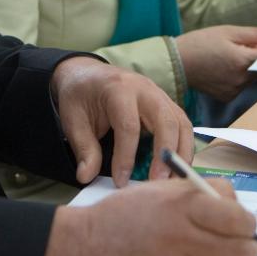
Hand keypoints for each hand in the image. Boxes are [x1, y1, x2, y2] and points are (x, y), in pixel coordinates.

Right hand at [35, 177, 256, 255]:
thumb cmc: (128, 212)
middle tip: (243, 242)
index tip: (245, 222)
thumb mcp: (163, 188)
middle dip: (249, 247)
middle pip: (241, 252)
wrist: (89, 246)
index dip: (248, 222)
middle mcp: (181, 239)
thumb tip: (237, 208)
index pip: (237, 219)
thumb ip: (203, 193)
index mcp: (181, 207)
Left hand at [51, 56, 192, 186]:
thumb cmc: (80, 95)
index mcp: (118, 89)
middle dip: (165, 154)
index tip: (121, 182)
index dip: (126, 157)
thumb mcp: (73, 119)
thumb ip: (83, 148)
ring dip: (181, 154)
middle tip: (157, 182)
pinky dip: (183, 148)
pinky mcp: (167, 104)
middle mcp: (145, 89)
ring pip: (181, 123)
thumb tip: (86, 177)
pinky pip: (183, 126)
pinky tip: (176, 168)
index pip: (128, 125)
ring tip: (172, 181)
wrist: (88, 73)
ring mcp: (160, 95)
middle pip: (165, 121)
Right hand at [174, 25, 256, 101]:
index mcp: (243, 62)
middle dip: (251, 56)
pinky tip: (221, 69)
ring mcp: (234, 90)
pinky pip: (240, 85)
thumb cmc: (201, 43)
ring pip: (250, 76)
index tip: (250, 41)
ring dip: (244, 67)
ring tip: (224, 57)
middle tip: (231, 47)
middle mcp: (242, 80)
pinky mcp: (227, 96)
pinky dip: (236, 77)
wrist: (176, 62)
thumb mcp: (229, 31)